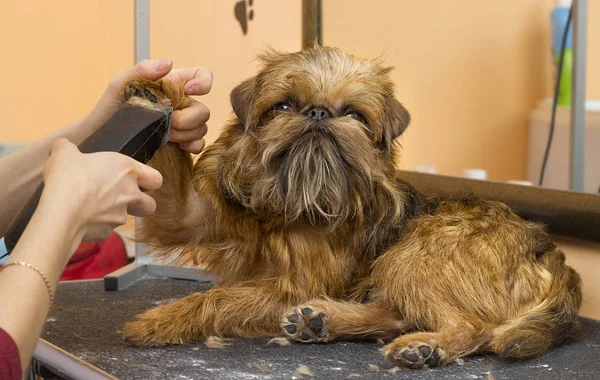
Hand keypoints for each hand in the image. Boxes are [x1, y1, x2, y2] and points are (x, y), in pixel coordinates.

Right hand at [41, 139, 162, 241]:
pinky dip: (97, 225)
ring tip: (95, 208)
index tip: (138, 181)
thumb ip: (67, 148)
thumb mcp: (64, 153)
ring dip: (116, 214)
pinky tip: (81, 219)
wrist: (60, 211)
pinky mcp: (107, 232)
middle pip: (151, 205)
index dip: (148, 181)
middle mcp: (130, 194)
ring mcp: (121, 215)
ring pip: (127, 217)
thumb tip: (63, 146)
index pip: (155, 178)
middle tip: (125, 198)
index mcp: (127, 170)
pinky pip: (106, 228)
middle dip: (142, 203)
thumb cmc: (68, 178)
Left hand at [84, 59, 212, 153]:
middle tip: (168, 122)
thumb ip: (142, 70)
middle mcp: (180, 104)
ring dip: (186, 133)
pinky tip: (178, 146)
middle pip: (203, 110)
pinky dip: (193, 146)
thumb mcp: (120, 84)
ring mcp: (182, 124)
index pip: (201, 75)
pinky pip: (199, 144)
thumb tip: (168, 63)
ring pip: (202, 128)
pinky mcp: (181, 143)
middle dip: (188, 118)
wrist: (100, 138)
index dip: (203, 82)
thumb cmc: (109, 108)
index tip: (189, 91)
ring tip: (166, 135)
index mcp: (171, 85)